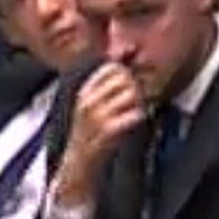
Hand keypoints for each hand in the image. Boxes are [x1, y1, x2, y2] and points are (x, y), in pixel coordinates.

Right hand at [55, 64, 147, 201]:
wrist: (79, 165)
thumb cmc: (91, 136)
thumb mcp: (94, 107)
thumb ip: (110, 85)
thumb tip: (128, 53)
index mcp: (86, 92)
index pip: (112, 68)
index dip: (128, 73)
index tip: (132, 85)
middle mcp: (89, 101)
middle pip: (124, 78)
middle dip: (136, 87)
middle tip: (137, 101)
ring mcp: (97, 116)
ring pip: (131, 93)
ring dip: (140, 101)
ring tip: (137, 111)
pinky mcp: (107, 132)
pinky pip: (133, 115)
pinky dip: (139, 116)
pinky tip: (137, 120)